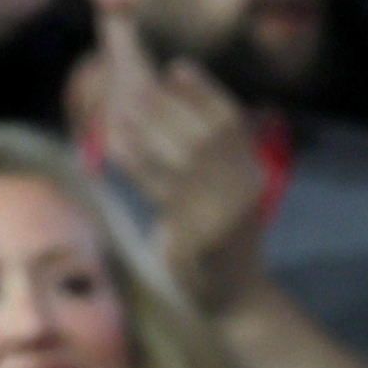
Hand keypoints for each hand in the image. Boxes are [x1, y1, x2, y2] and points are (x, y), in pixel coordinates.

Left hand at [97, 23, 268, 313]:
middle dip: (167, 108)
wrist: (232, 299)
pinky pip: (164, 192)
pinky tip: (115, 149)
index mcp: (251, 172)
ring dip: (147, 132)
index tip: (175, 68)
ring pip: (183, 160)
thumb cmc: (216, 240)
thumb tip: (168, 101)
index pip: (230, 121)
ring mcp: (225, 214)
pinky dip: (138, 166)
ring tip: (116, 112)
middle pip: (204, 136)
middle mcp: (244, 189)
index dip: (204, 91)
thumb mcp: (220, 193)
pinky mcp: (203, 238)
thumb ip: (206, 157)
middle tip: (132, 86)